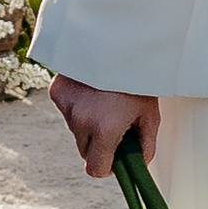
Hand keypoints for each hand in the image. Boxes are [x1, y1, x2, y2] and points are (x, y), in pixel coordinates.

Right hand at [47, 78, 162, 182]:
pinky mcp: (57, 93)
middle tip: (115, 125)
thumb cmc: (139, 79)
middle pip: (85, 151)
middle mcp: (81, 121)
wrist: (117, 40)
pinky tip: (92, 90)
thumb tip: (139, 166)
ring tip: (106, 101)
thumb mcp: (150, 114)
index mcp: (105, 130)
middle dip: (99, 145)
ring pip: (76, 130)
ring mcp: (66, 107)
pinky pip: (68, 111)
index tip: (115, 159)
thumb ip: (146, 146)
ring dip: (88, 124)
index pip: (95, 169)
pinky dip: (78, 106)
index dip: (107, 167)